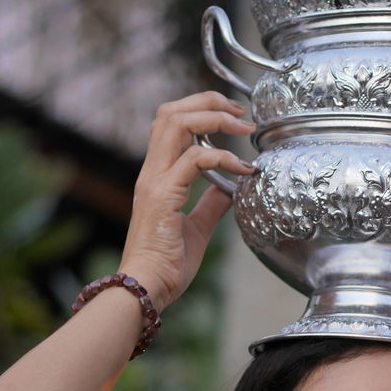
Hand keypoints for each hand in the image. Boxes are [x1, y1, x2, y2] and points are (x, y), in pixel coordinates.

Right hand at [118, 91, 256, 311]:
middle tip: (239, 112)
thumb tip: (229, 190)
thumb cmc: (167, 266)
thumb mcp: (197, 229)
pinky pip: (195, 159)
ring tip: (243, 128)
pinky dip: (223, 157)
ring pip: (177, 123)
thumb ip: (211, 205)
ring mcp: (154, 181)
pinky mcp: (163, 195)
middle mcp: (152, 172)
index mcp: (157, 176)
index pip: (171, 123)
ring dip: (214, 118)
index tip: (233, 118)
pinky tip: (243, 169)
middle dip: (208, 102)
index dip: (201, 110)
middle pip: (172, 112)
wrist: (147, 288)